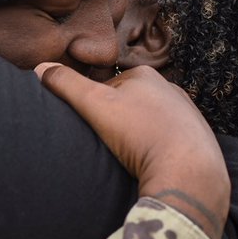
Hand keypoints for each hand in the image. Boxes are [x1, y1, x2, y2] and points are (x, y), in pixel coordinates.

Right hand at [35, 64, 229, 238]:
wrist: (189, 171)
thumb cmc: (141, 134)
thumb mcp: (95, 105)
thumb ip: (66, 85)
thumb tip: (40, 68)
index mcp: (146, 75)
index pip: (108, 85)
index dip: (93, 106)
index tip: (90, 127)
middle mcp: (170, 90)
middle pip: (131, 103)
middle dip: (117, 120)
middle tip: (108, 143)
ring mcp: (187, 115)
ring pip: (150, 122)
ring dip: (138, 136)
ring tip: (130, 156)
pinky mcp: (197, 139)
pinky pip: (168, 140)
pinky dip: (157, 149)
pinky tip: (151, 163)